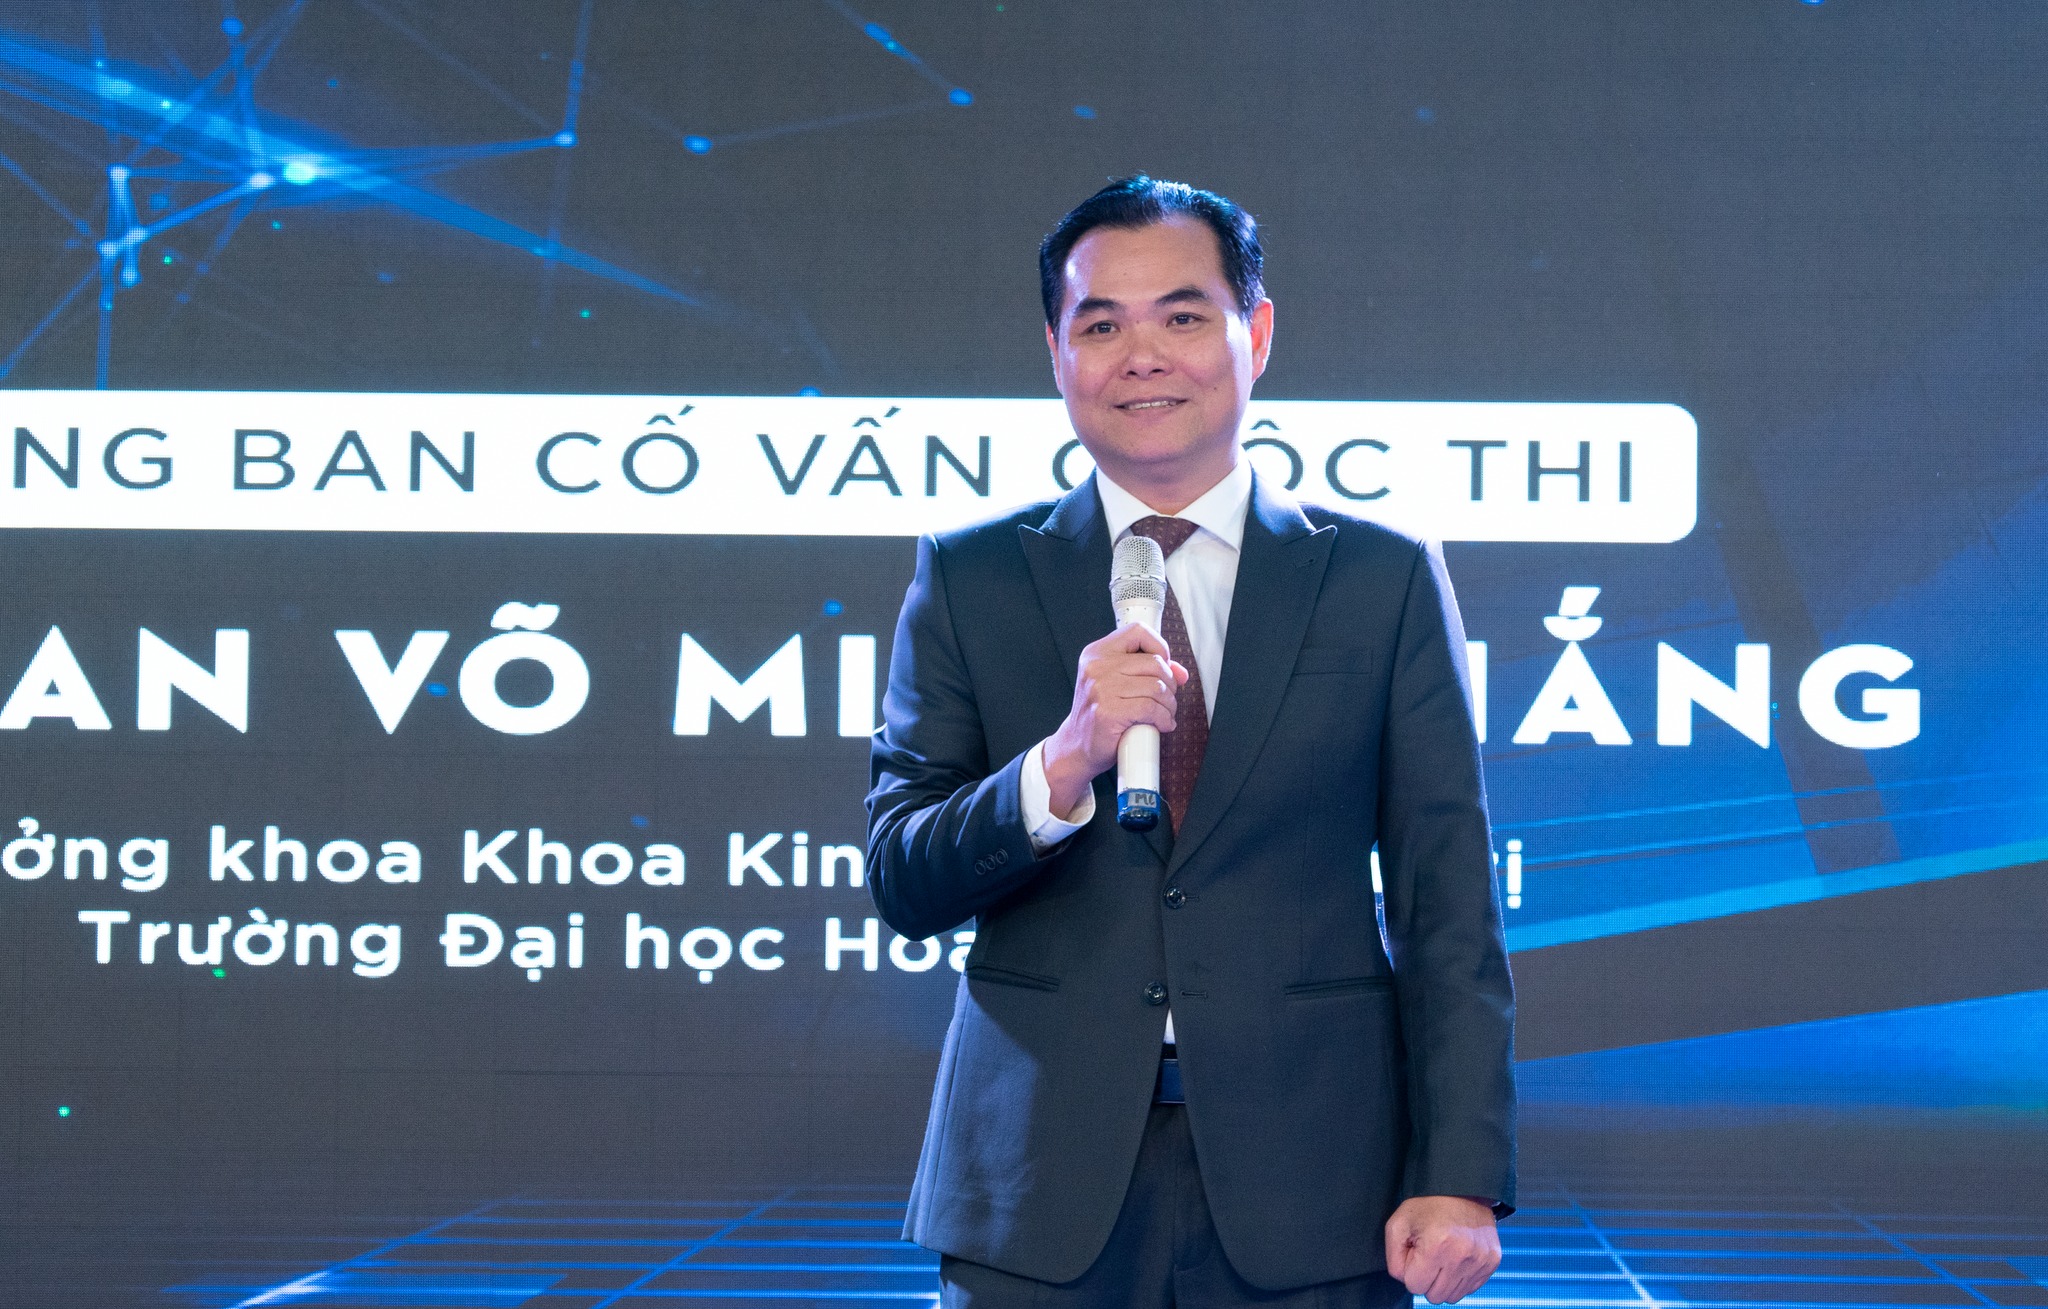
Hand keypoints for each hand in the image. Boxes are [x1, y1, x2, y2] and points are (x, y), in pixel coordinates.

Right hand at [1042, 622, 1187, 817]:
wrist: (1076, 746)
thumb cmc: (1099, 714)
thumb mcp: (1116, 683)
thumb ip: (1146, 671)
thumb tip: (1180, 672)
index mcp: (1097, 653)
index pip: (1138, 631)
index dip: (1159, 646)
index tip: (1162, 666)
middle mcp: (1097, 667)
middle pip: (1154, 662)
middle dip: (1170, 683)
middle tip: (1166, 699)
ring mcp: (1101, 689)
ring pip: (1157, 687)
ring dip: (1169, 704)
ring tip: (1165, 714)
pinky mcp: (1108, 712)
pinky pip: (1151, 709)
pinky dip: (1164, 719)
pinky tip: (1161, 725)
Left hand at [1385, 1195, 1499, 1303]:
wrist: (1463, 1189)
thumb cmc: (1427, 1206)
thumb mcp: (1397, 1224)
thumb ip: (1393, 1259)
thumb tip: (1406, 1281)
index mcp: (1436, 1246)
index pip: (1414, 1286)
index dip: (1410, 1270)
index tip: (1416, 1251)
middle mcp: (1462, 1257)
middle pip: (1435, 1296)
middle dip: (1427, 1279)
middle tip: (1429, 1255)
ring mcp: (1480, 1261)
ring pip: (1453, 1296)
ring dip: (1443, 1282)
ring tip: (1443, 1257)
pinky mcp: (1492, 1262)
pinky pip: (1469, 1289)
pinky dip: (1459, 1279)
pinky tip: (1456, 1259)